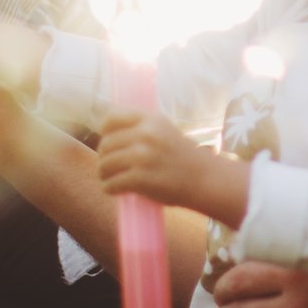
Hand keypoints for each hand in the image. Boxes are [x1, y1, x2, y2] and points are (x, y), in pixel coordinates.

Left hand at [95, 109, 246, 218]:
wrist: (204, 179)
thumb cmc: (182, 157)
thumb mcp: (164, 131)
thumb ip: (141, 128)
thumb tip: (107, 134)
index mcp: (151, 119)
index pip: (112, 118)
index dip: (105, 131)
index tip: (108, 141)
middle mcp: (145, 134)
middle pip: (105, 144)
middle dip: (103, 157)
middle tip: (108, 167)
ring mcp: (142, 156)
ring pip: (105, 164)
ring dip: (104, 174)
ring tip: (109, 179)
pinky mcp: (141, 178)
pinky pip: (112, 183)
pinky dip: (110, 188)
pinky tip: (113, 189)